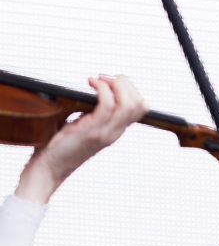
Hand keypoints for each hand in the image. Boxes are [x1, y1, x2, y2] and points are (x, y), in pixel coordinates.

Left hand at [15, 74, 147, 203]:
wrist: (51, 167)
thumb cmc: (61, 145)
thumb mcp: (84, 126)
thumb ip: (93, 113)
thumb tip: (91, 92)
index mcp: (117, 130)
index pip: (141, 106)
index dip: (129, 88)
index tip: (108, 81)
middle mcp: (116, 132)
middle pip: (140, 103)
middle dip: (125, 83)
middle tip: (104, 78)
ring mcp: (106, 133)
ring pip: (129, 104)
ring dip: (116, 84)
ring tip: (98, 80)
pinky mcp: (93, 131)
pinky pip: (108, 105)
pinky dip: (102, 88)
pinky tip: (91, 84)